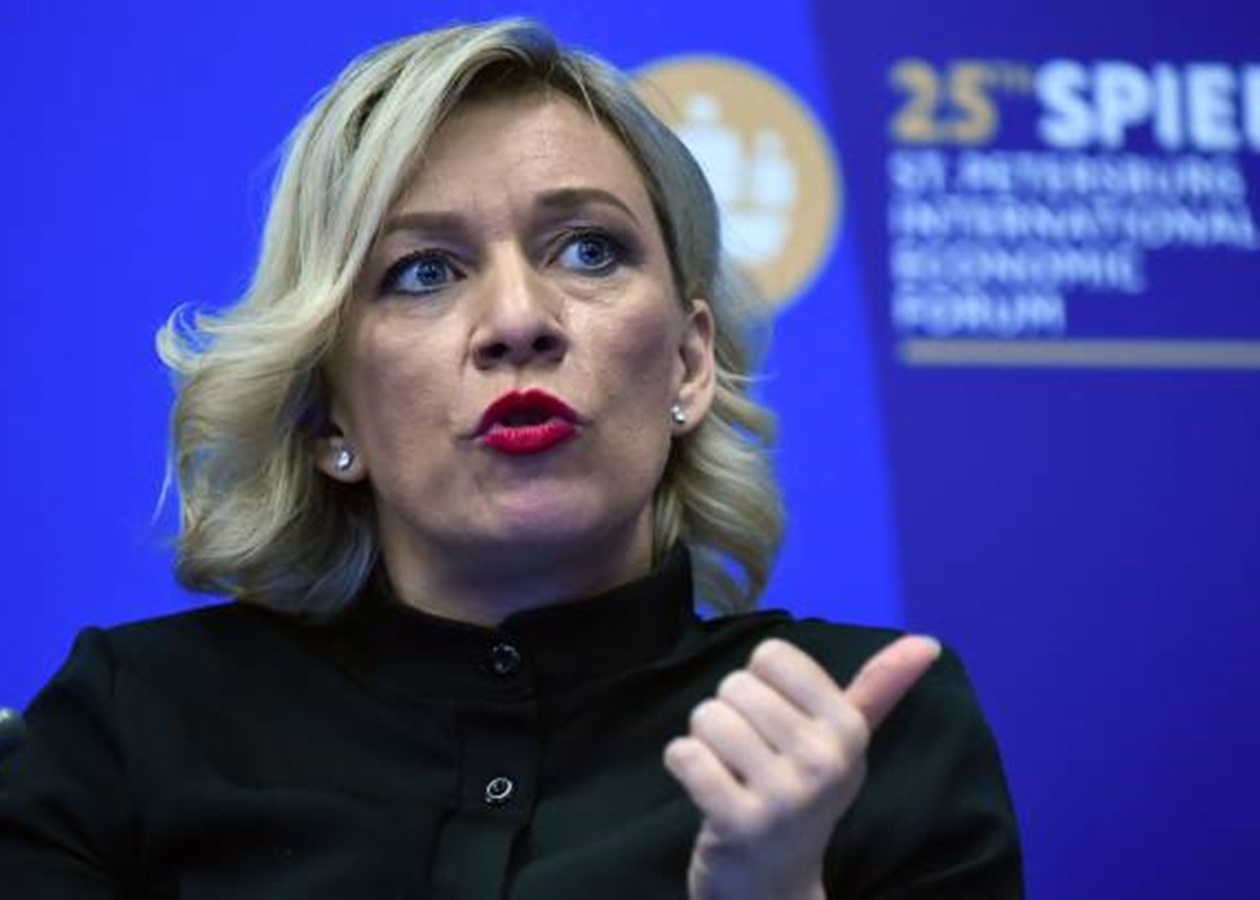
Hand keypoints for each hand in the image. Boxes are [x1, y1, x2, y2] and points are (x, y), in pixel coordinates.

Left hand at [663, 635, 941, 899]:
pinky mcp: (739, 824)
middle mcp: (824, 761)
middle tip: (749, 757)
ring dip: (703, 741)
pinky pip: (684, 754)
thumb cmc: (804, 795)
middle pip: (735, 685)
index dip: (760, 684)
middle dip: (729, 715)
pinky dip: (682, 764)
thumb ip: (879, 688)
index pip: (772, 655)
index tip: (775, 724)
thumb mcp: (845, 742)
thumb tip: (927, 641)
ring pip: (707, 716)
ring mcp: (784, 796)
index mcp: (848, 730)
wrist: (776, 884)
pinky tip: (706, 790)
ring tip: (728, 773)